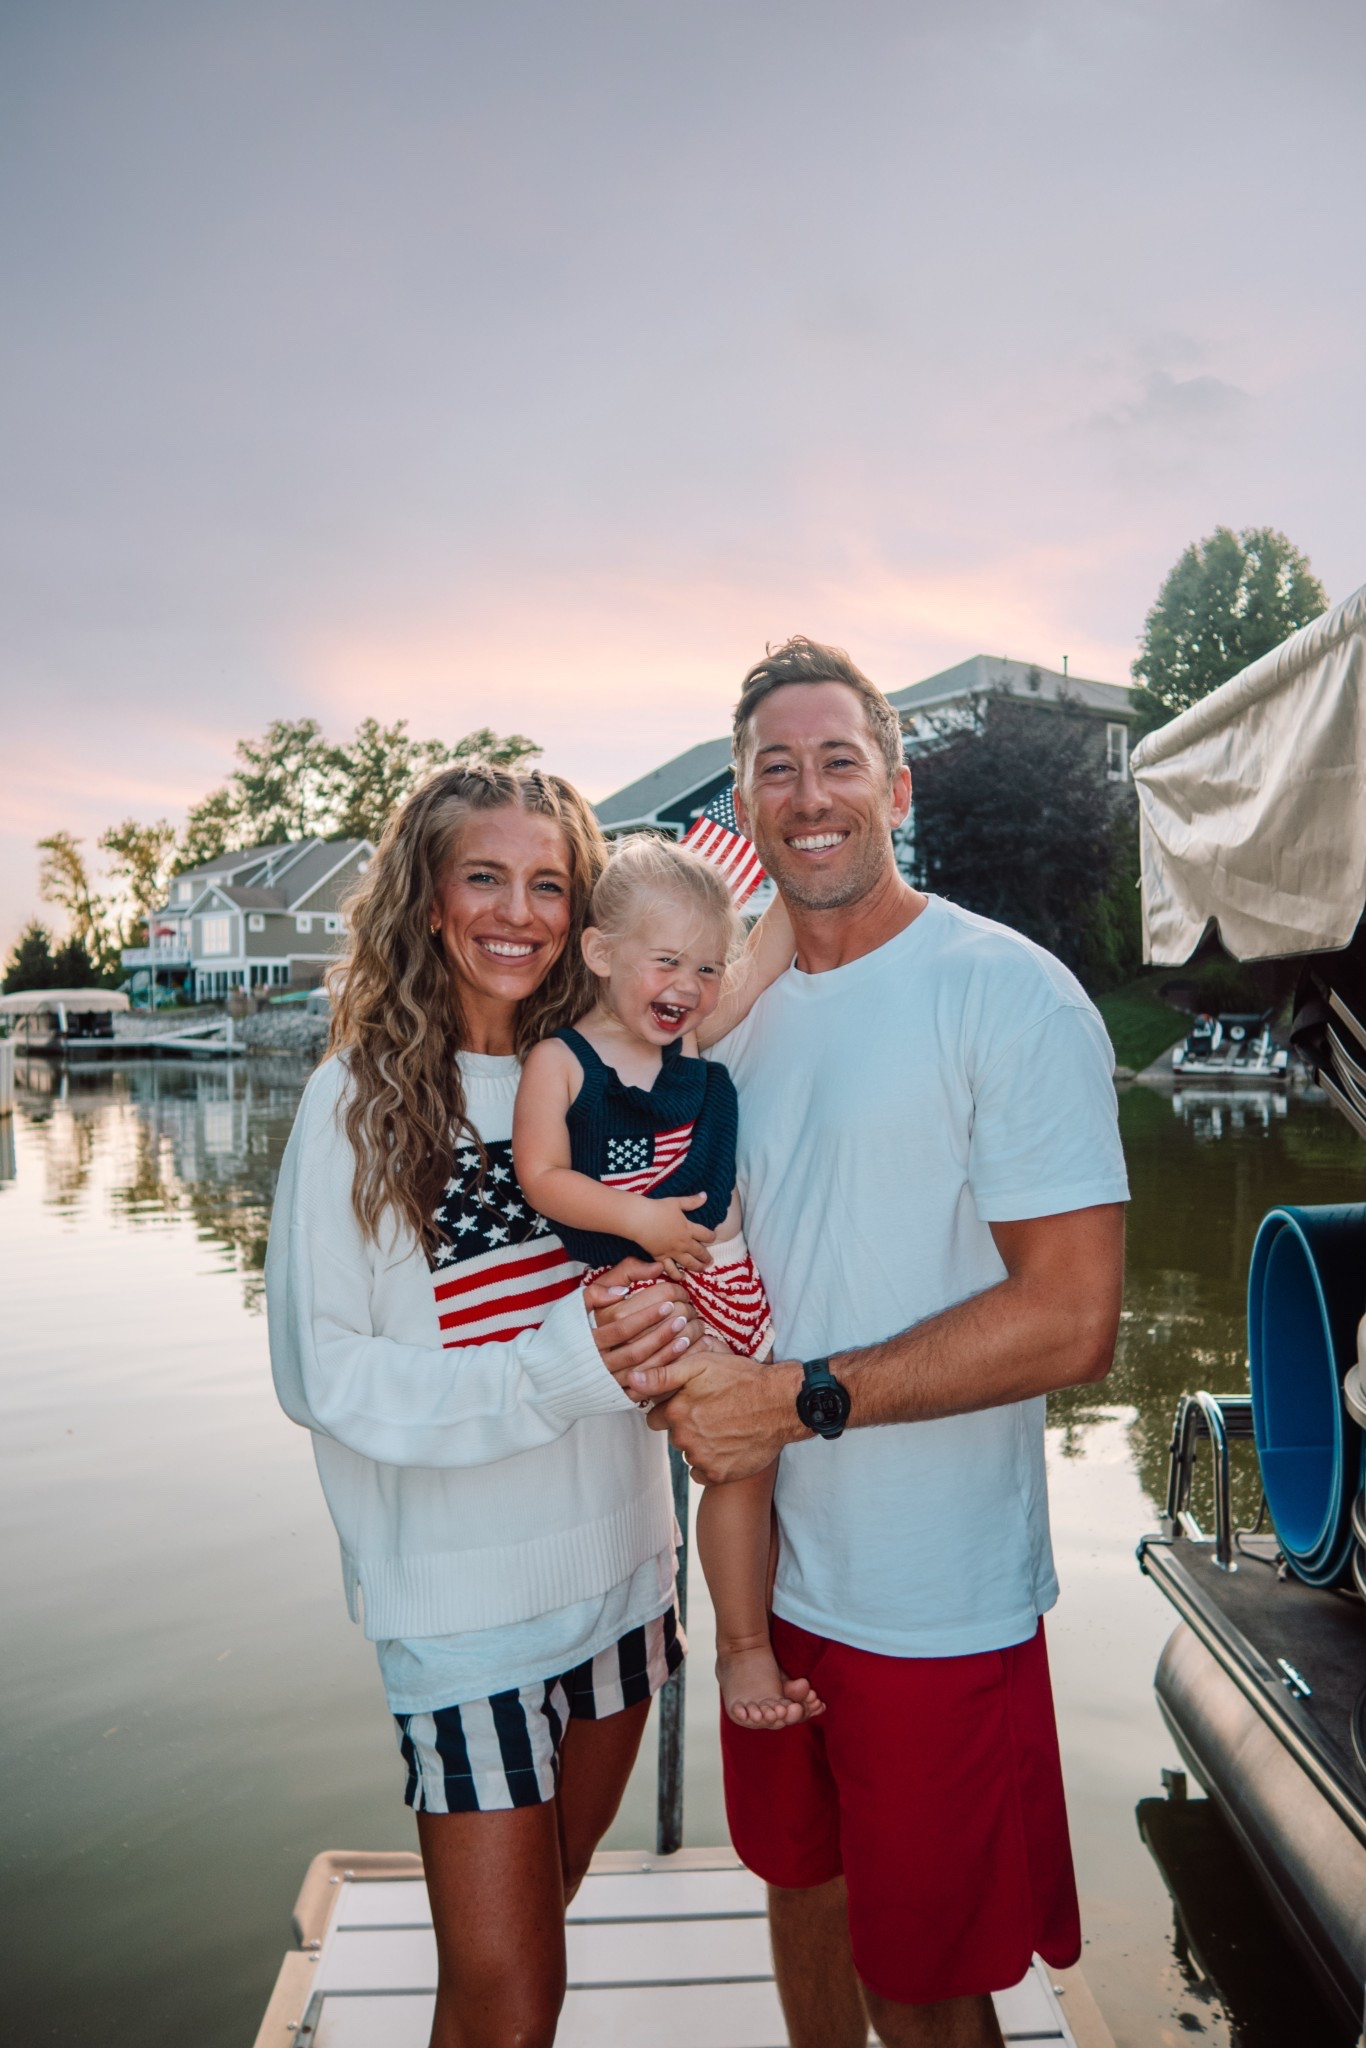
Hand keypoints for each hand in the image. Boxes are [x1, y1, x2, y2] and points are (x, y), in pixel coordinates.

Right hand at [583, 1261, 705, 1391]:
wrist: (561, 1368)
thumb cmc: (578, 1326)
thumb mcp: (587, 1298)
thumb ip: (614, 1280)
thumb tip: (652, 1270)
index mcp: (589, 1339)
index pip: (622, 1327)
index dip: (647, 1315)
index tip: (669, 1302)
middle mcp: (598, 1363)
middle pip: (635, 1351)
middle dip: (662, 1334)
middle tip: (684, 1318)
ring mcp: (609, 1382)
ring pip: (643, 1371)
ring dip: (668, 1354)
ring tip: (687, 1336)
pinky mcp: (618, 1395)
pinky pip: (646, 1388)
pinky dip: (665, 1374)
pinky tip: (680, 1359)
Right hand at [631, 1192, 714, 1269]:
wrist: (641, 1220)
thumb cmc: (658, 1209)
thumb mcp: (677, 1202)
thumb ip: (692, 1201)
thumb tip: (705, 1195)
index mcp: (689, 1229)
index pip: (706, 1235)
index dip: (711, 1237)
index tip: (713, 1238)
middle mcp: (683, 1243)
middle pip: (699, 1252)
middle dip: (706, 1257)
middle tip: (710, 1261)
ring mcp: (672, 1252)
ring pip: (688, 1263)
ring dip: (697, 1267)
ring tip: (701, 1269)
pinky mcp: (661, 1257)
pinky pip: (671, 1269)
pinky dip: (677, 1275)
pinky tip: (681, 1277)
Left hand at [635, 1348, 805, 1483]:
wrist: (781, 1403)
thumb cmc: (742, 1379)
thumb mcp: (702, 1364)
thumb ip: (663, 1374)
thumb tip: (631, 1379)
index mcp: (676, 1411)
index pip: (656, 1418)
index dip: (671, 1409)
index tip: (690, 1403)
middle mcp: (685, 1438)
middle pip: (674, 1436)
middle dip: (687, 1427)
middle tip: (712, 1413)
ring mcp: (702, 1458)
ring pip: (689, 1454)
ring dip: (701, 1444)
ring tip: (725, 1427)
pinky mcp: (719, 1475)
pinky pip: (702, 1473)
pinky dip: (712, 1463)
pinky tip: (728, 1446)